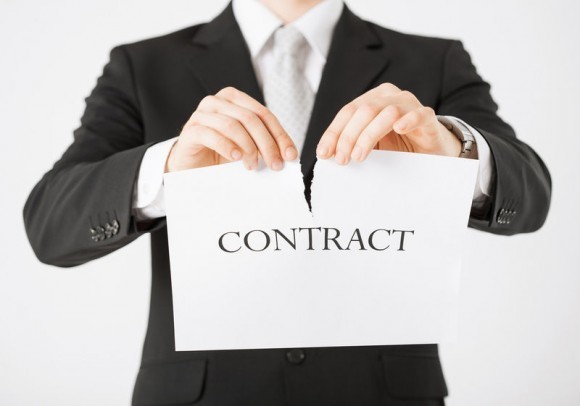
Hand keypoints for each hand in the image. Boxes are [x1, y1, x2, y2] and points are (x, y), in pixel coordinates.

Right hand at [166, 87, 297, 171]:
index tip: (290, 155)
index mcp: (235, 99)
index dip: (280, 135)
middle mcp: (218, 101)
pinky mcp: (191, 130)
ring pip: (232, 125)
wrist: (190, 164)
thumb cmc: (219, 153)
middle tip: (275, 165)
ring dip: (248, 147)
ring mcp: (202, 114)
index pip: (264, 115)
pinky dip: (227, 146)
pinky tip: (236, 158)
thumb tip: (288, 155)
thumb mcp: (246, 146)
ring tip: (253, 166)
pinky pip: (211, 134)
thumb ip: (263, 144)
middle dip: (267, 144)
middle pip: (250, 119)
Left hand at [316, 83, 460, 163]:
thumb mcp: (370, 145)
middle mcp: (389, 97)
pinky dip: (409, 120)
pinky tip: (399, 129)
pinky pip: (419, 114)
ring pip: (386, 112)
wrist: (430, 150)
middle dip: (348, 136)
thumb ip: (351, 145)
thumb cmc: (397, 146)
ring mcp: (409, 105)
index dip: (333, 133)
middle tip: (342, 159)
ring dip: (369, 135)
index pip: (347, 112)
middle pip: (364, 111)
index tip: (324, 153)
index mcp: (372, 100)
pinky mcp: (428, 117)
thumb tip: (326, 155)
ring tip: (359, 156)